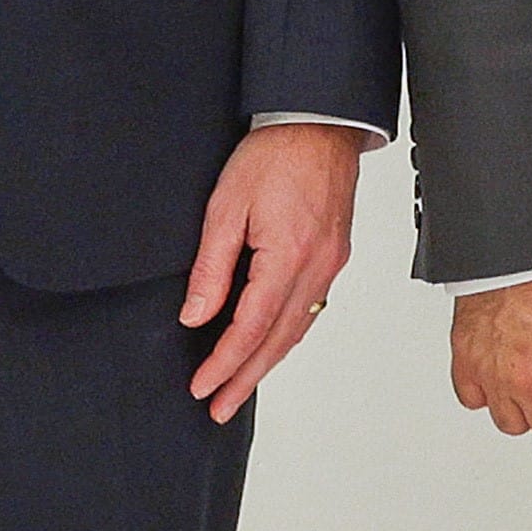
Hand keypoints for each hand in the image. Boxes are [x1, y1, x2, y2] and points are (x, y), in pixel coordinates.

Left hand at [179, 125, 361, 421]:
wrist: (320, 123)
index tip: (202, 388)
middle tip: (220, 408)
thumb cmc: (273, 154)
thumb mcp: (225, 207)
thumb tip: (196, 317)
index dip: (224, 363)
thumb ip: (211, 267)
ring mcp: (331, 264)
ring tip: (240, 387)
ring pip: (298, 328)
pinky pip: (311, 308)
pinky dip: (288, 335)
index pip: (251, 328)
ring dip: (268, 362)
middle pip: (279, 340)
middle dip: (247, 379)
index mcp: (288, 257)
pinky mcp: (334, 256)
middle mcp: (317, 268)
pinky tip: (271, 344)